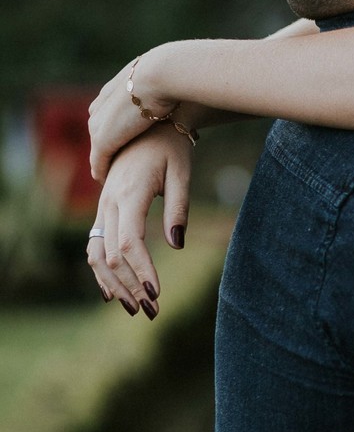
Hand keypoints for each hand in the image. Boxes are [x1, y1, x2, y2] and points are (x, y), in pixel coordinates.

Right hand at [86, 126, 193, 314]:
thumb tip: (176, 245)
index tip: (157, 293)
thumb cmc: (169, 146)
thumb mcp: (181, 172)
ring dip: (114, 285)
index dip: (141, 271)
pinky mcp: (104, 209)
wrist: (145, 120)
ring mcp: (102, 206)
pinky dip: (101, 271)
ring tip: (136, 308)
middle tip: (153, 311)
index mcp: (129, 194)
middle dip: (131, 286)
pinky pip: (95, 245)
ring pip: (97, 254)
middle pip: (111, 255)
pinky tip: (113, 293)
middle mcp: (109, 202)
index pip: (130, 243)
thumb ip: (179, 208)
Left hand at [89, 52, 175, 181]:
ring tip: (110, 177)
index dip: (120, 127)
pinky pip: (98, 162)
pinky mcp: (102, 140)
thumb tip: (182, 91)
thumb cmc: (174, 74)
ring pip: (98, 148)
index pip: (111, 112)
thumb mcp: (168, 78)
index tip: (129, 139)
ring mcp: (100, 124)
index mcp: (117, 88)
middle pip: (101, 131)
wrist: (162, 76)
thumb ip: (166, 87)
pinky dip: (102, 172)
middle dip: (108, 146)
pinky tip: (106, 181)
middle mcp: (102, 106)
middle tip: (115, 163)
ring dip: (104, 161)